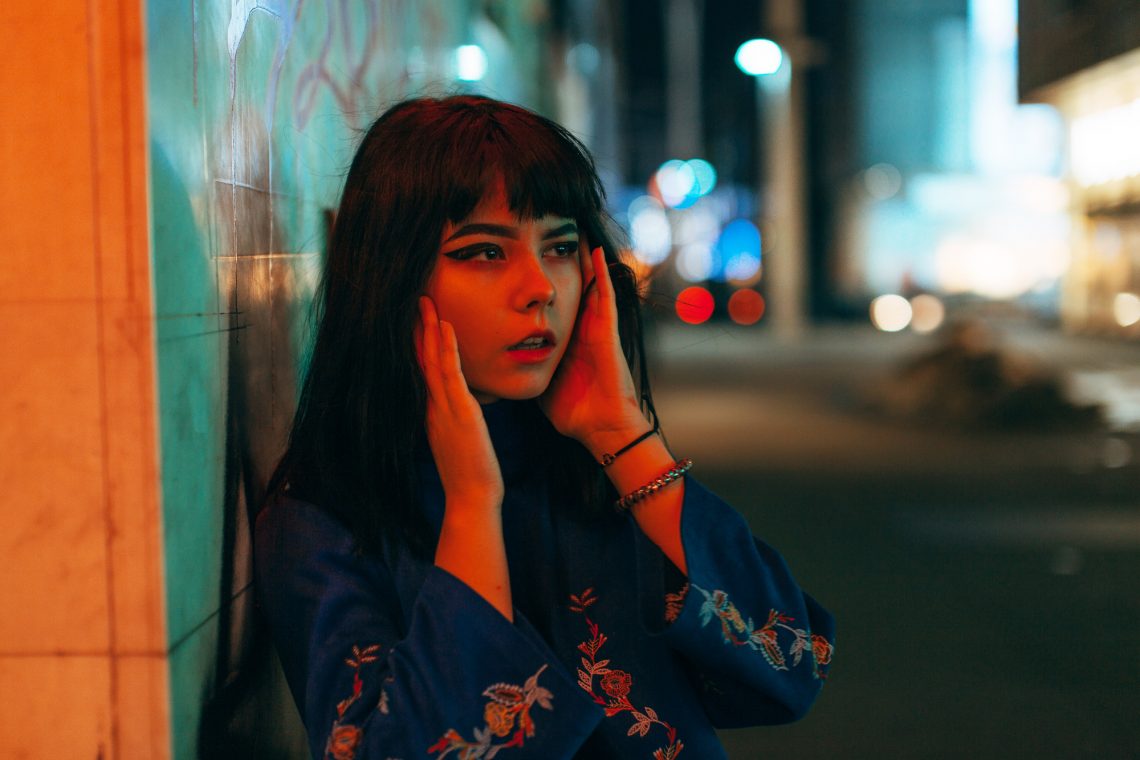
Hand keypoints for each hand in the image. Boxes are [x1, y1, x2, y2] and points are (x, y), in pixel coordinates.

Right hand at [415, 296, 503, 508]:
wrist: (471, 498)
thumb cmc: (468, 473)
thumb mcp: (456, 440)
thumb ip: (452, 420)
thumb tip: (456, 408)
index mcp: (431, 411)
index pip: (420, 369)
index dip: (416, 342)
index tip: (412, 319)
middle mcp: (432, 405)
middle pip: (420, 359)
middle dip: (417, 328)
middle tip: (413, 298)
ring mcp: (444, 407)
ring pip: (432, 360)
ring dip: (428, 329)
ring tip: (425, 301)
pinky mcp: (460, 411)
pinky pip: (451, 374)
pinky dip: (446, 349)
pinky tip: (445, 326)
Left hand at [538, 246, 644, 446]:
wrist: (600, 427)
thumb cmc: (572, 410)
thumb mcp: (541, 381)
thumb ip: (524, 367)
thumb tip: (497, 361)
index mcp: (565, 339)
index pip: (552, 303)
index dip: (543, 281)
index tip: (526, 257)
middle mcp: (581, 328)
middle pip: (571, 286)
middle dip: (562, 260)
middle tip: (551, 231)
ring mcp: (596, 328)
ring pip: (589, 283)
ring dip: (583, 258)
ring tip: (575, 227)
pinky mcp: (607, 330)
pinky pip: (604, 296)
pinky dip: (601, 273)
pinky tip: (595, 250)